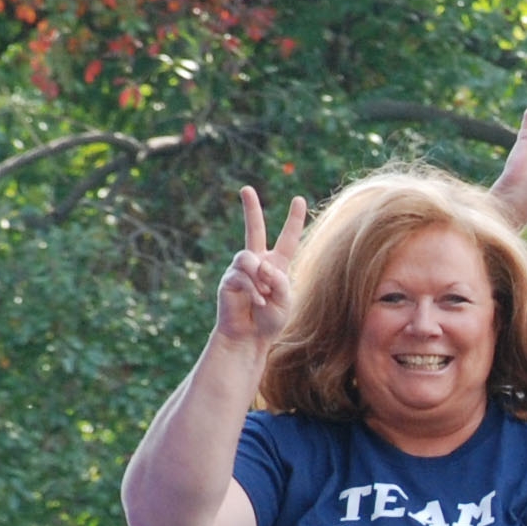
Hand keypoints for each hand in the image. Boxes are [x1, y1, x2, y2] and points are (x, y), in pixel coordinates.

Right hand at [215, 186, 306, 351]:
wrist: (249, 337)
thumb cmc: (270, 320)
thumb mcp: (285, 301)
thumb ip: (280, 281)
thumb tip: (262, 264)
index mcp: (277, 265)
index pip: (287, 238)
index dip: (294, 219)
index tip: (298, 198)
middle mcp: (258, 262)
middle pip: (253, 229)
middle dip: (250, 208)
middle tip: (245, 188)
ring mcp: (241, 270)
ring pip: (248, 257)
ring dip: (259, 278)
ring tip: (264, 296)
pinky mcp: (228, 280)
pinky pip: (242, 276)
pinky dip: (253, 290)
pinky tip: (256, 302)